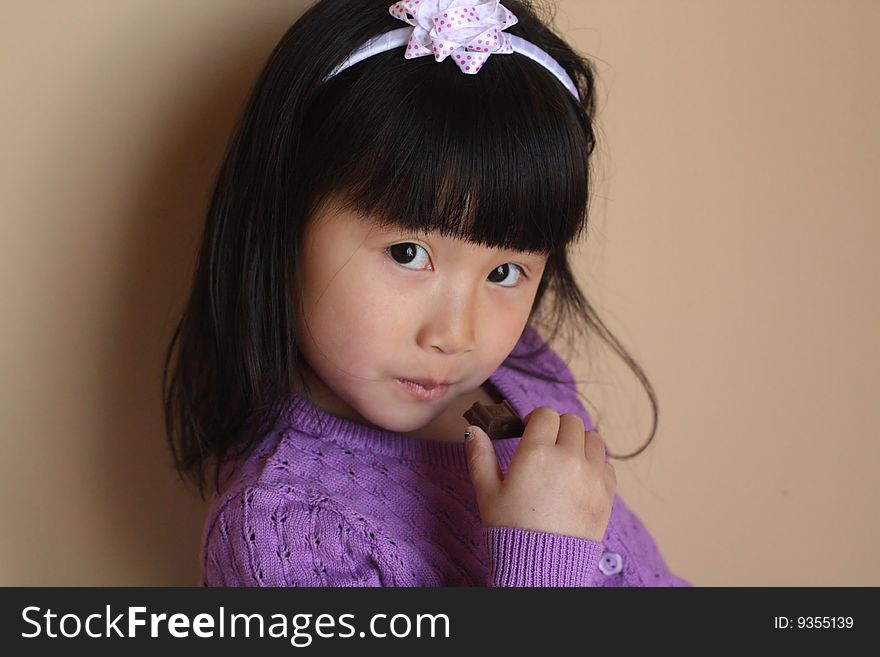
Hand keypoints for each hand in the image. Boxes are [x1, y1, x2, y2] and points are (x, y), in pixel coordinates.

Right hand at [465, 406, 615, 541]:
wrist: (541, 566)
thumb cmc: (510, 529)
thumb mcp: (487, 492)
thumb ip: (480, 456)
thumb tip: (473, 430)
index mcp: (537, 454)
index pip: (545, 414)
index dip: (536, 420)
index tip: (530, 432)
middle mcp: (568, 458)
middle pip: (571, 421)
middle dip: (557, 428)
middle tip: (546, 445)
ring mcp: (592, 475)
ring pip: (593, 438)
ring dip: (579, 442)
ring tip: (565, 460)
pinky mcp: (607, 493)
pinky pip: (607, 464)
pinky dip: (595, 465)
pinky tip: (579, 479)